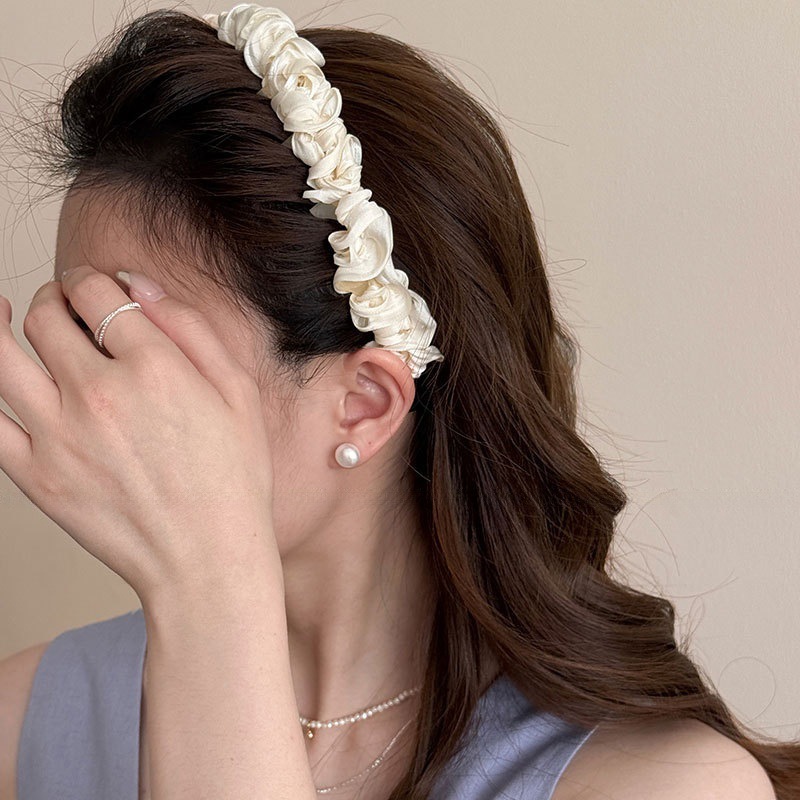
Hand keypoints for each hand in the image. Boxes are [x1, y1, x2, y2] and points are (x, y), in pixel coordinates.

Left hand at [0, 265, 278, 601]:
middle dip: (53, 298)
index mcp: (155, 367)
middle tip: (66, 307)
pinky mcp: (35, 475)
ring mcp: (60, 435)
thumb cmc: (231, 477)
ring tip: (14, 318)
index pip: (96, 292)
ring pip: (2, 355)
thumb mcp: (238, 391)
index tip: (94, 287)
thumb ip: (191, 327)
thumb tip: (137, 283)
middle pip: (46, 316)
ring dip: (5, 324)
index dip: (90, 279)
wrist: (207, 557)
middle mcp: (100, 393)